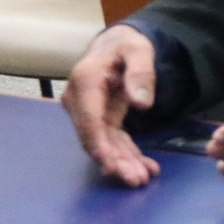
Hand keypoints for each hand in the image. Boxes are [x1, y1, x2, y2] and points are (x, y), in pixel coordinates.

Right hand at [61, 25, 162, 187]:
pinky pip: (111, 141)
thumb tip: (141, 102)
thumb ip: (140, 72)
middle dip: (114, 162)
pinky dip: (126, 155)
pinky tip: (143, 167)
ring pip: (103, 144)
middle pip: (94, 138)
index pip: (89, 120)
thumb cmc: (125, 44)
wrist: (115, 44)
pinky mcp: (99, 119)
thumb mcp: (138, 50)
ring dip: (122, 163)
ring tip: (142, 178)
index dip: (99, 146)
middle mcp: (79, 100)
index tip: (112, 166)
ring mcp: (87, 112)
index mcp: (85, 81)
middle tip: (136, 179)